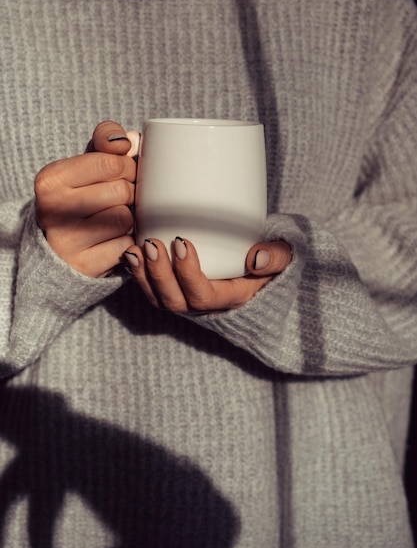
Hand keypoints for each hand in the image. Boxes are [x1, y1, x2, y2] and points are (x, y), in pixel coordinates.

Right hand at [35, 121, 137, 276]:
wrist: (60, 248)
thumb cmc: (81, 197)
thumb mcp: (85, 164)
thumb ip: (106, 142)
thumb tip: (130, 139)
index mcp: (51, 179)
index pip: (112, 162)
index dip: (128, 167)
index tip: (122, 174)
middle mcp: (54, 210)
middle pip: (122, 191)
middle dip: (131, 193)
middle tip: (121, 199)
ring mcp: (68, 241)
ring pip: (126, 218)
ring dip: (131, 218)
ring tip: (116, 219)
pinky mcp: (86, 265)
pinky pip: (127, 244)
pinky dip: (129, 241)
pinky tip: (114, 239)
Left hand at [123, 237, 291, 312]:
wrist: (263, 267)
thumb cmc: (273, 259)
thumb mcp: (285, 257)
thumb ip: (277, 257)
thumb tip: (257, 257)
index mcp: (232, 299)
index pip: (203, 296)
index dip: (188, 273)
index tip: (182, 242)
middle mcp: (207, 305)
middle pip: (174, 301)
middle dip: (159, 274)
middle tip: (152, 243)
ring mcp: (189, 299)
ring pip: (159, 298)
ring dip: (143, 275)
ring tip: (134, 249)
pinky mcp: (177, 289)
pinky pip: (153, 289)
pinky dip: (139, 273)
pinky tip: (130, 252)